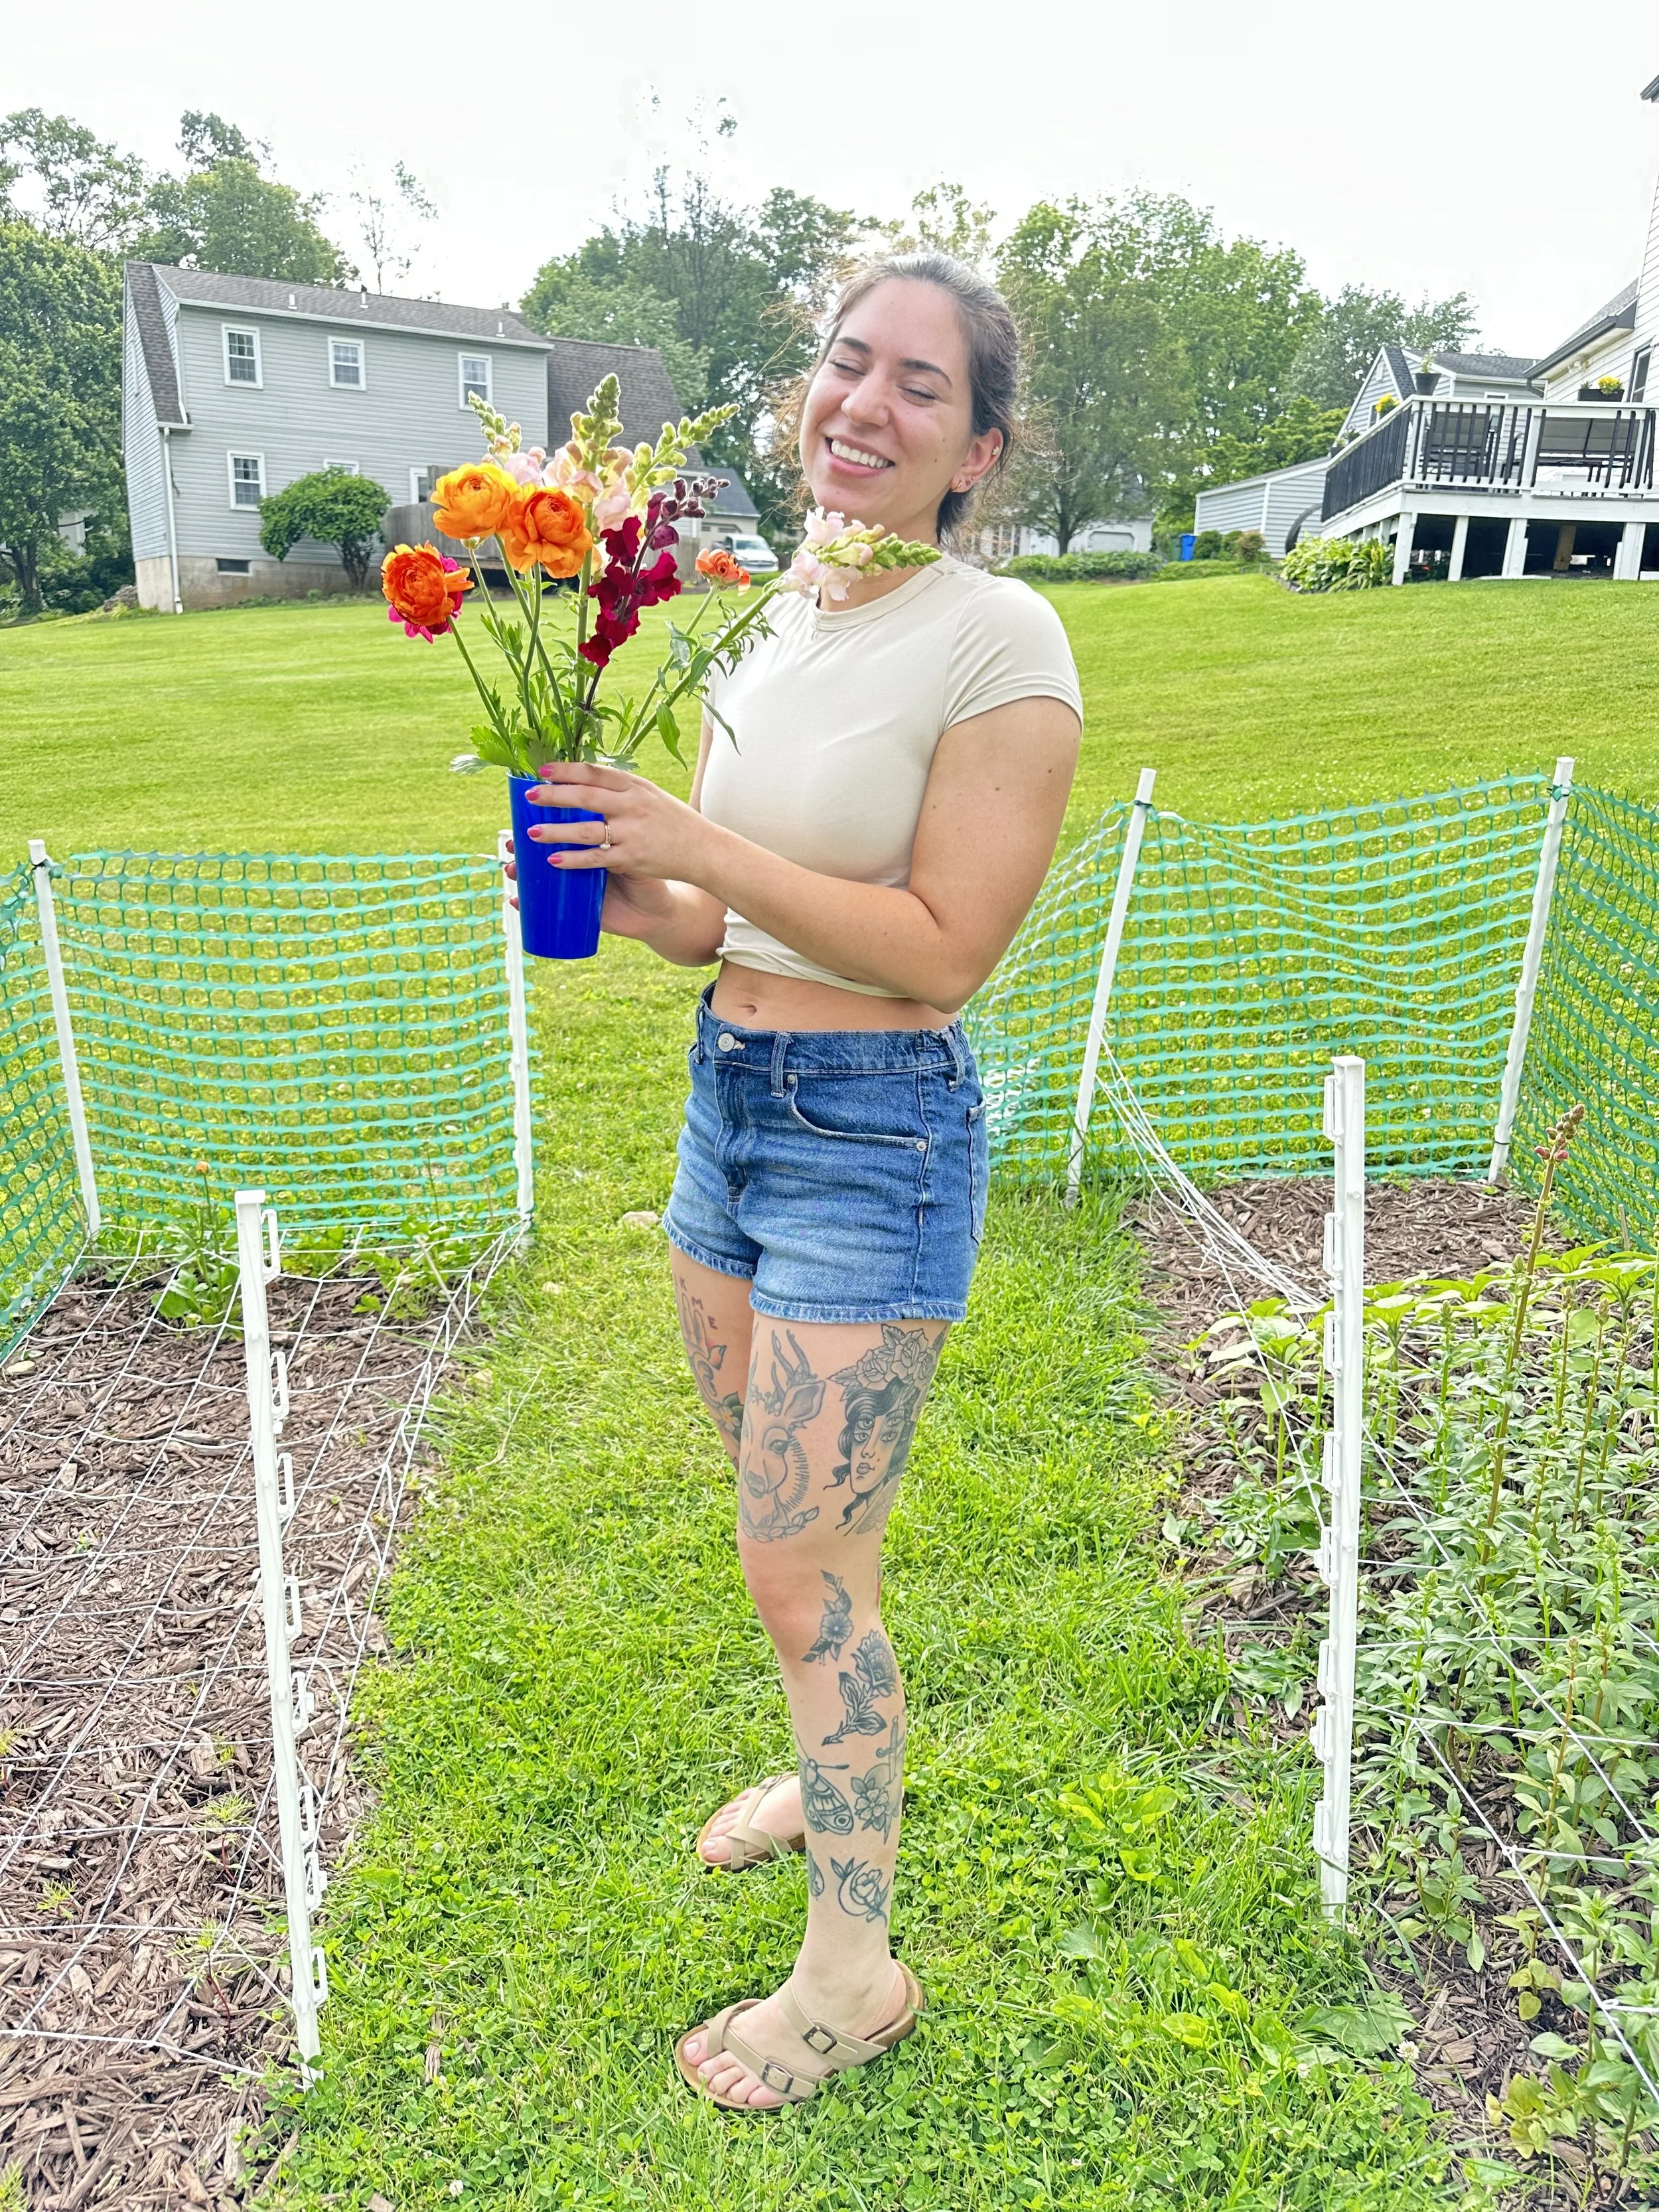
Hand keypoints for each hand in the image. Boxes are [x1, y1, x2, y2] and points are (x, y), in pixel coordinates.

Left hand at [524, 760, 716, 886]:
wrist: (703, 850)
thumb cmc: (673, 822)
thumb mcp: (650, 795)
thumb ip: (621, 789)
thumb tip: (585, 779)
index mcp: (635, 786)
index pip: (595, 773)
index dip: (567, 770)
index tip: (543, 771)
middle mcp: (632, 805)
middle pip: (585, 797)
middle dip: (554, 796)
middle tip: (529, 797)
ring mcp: (632, 832)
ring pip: (586, 830)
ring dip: (557, 831)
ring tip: (532, 833)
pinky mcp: (633, 858)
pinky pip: (597, 859)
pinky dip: (574, 860)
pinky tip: (554, 861)